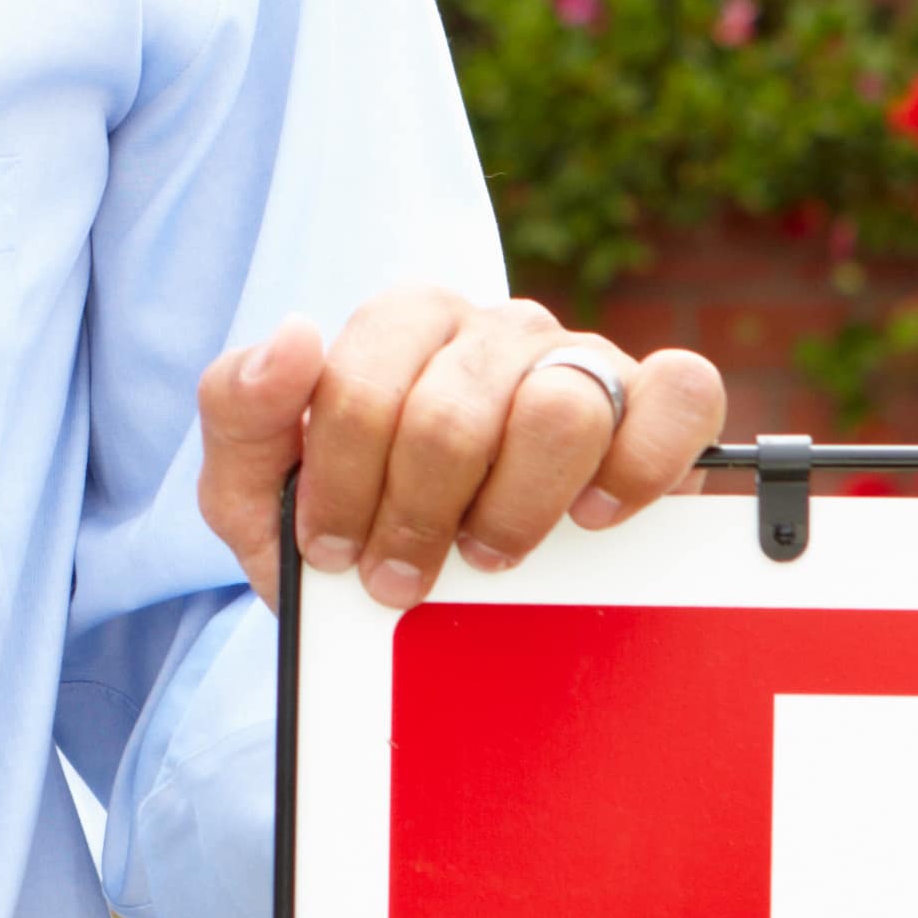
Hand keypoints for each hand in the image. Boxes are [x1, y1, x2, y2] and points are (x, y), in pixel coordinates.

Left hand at [194, 290, 725, 612]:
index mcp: (401, 325)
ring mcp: (580, 356)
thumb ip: (238, 410)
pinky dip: (640, 464)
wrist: (436, 592)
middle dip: (417, 518)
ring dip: (515, 510)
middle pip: (454, 413)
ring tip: (490, 554)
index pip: (363, 386)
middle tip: (404, 577)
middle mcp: (494, 327)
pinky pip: (679, 393)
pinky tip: (593, 515)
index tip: (336, 552)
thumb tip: (293, 336)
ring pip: (562, 409)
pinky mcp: (657, 397)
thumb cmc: (354, 525)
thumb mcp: (255, 489)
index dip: (343, 488)